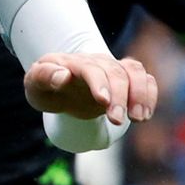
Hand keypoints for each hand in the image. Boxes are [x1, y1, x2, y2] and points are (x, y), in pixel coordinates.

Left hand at [24, 51, 156, 126]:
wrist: (59, 85)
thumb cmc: (45, 86)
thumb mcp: (34, 82)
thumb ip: (44, 76)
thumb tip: (63, 75)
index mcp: (75, 63)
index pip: (91, 69)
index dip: (99, 83)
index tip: (103, 101)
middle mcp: (99, 63)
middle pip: (116, 72)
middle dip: (120, 96)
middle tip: (117, 121)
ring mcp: (114, 70)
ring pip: (135, 73)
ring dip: (140, 95)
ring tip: (139, 119)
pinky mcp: (126, 81)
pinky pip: (145, 81)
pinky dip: (150, 95)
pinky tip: (145, 115)